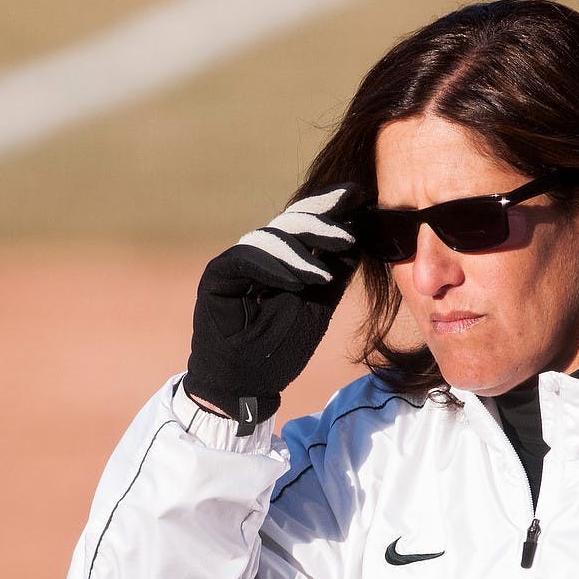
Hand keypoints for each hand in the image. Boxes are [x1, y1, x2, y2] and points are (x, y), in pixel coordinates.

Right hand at [185, 184, 361, 431]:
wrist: (249, 383)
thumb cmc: (282, 348)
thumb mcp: (319, 305)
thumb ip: (335, 272)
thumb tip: (360, 237)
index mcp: (284, 258)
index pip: (307, 224)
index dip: (331, 207)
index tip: (361, 195)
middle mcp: (260, 254)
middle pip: (291, 222)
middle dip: (322, 222)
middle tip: (347, 234)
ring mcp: (238, 261)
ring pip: (272, 237)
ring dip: (301, 253)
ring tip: (324, 275)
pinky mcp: (218, 274)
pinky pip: (246, 257)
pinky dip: (274, 266)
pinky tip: (297, 281)